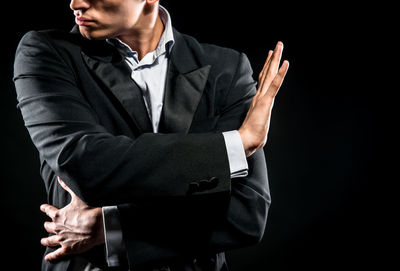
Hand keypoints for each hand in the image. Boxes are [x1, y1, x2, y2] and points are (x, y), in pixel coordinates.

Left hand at [40, 177, 104, 261]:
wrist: (98, 225)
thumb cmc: (89, 210)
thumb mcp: (78, 196)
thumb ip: (68, 187)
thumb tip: (60, 178)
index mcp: (58, 215)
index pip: (48, 210)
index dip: (45, 208)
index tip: (42, 207)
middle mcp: (57, 227)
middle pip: (48, 226)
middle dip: (47, 225)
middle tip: (46, 225)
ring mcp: (61, 239)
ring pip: (49, 240)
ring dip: (45, 240)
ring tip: (43, 240)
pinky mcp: (67, 248)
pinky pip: (56, 254)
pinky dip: (51, 256)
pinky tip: (48, 257)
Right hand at [238, 41, 288, 156]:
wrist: (247, 141)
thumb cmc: (251, 136)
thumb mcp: (257, 124)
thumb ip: (257, 119)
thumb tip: (255, 123)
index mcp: (258, 100)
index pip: (264, 80)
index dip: (267, 67)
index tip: (271, 56)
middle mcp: (260, 95)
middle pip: (267, 73)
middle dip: (272, 58)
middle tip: (277, 45)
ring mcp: (263, 97)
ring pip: (270, 74)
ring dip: (275, 59)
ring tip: (279, 46)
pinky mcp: (266, 101)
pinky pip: (275, 84)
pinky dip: (280, 73)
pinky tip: (286, 63)